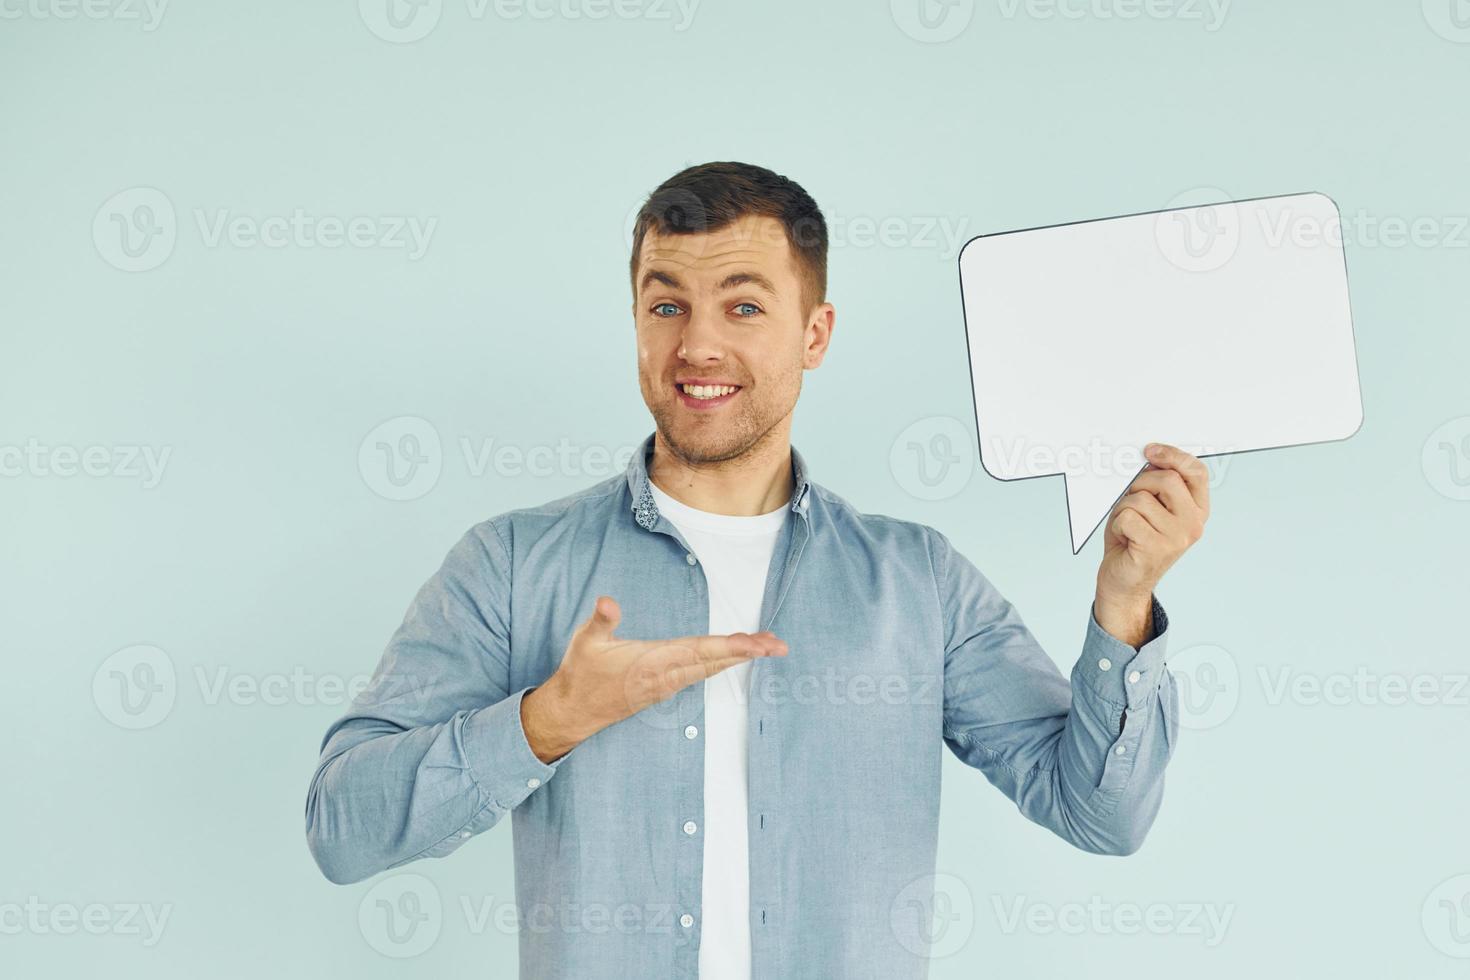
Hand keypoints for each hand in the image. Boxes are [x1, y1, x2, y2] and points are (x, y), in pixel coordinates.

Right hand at [521, 595, 787, 762]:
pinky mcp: (664, 688)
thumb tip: (607, 601)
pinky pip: (701, 673)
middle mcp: (666, 675)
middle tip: (779, 645)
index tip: (756, 644)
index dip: (730, 647)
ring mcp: (667, 684)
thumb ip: (601, 620)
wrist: (572, 712)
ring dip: (740, 657)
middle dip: (748, 652)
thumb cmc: (580, 674)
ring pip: (711, 669)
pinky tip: (735, 657)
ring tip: (767, 646)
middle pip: (714, 661)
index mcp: (653, 662)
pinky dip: (722, 663)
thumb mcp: (585, 643)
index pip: (699, 651)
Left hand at [1096, 443, 1210, 614]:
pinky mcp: (1157, 549)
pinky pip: (1127, 517)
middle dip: (1139, 484)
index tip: (1150, 451)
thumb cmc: (1134, 540)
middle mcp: (1193, 523)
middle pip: (1166, 480)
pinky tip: (1125, 539)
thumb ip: (1156, 485)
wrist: (1124, 582)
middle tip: (1130, 501)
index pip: (1196, 472)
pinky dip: (1118, 524)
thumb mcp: (1149, 507)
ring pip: (1140, 498)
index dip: (1174, 456)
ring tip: (1128, 526)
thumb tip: (1148, 457)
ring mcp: (1178, 537)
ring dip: (1124, 508)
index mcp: (1197, 510)